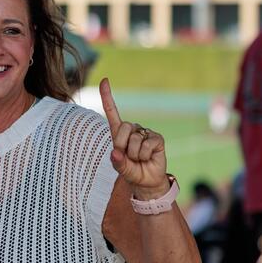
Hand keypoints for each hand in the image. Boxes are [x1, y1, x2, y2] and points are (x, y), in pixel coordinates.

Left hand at [100, 78, 168, 195]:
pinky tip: (148, 158)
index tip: (104, 80)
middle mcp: (132, 129)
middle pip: (122, 128)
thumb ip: (117, 163)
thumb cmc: (132, 172)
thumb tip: (115, 154)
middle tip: (129, 157)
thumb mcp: (121, 169)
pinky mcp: (157, 138)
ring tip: (139, 159)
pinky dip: (145, 156)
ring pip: (135, 140)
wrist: (148, 182)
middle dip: (122, 146)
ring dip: (135, 155)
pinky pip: (147, 145)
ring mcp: (145, 132)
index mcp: (118, 133)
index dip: (107, 96)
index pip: (112, 112)